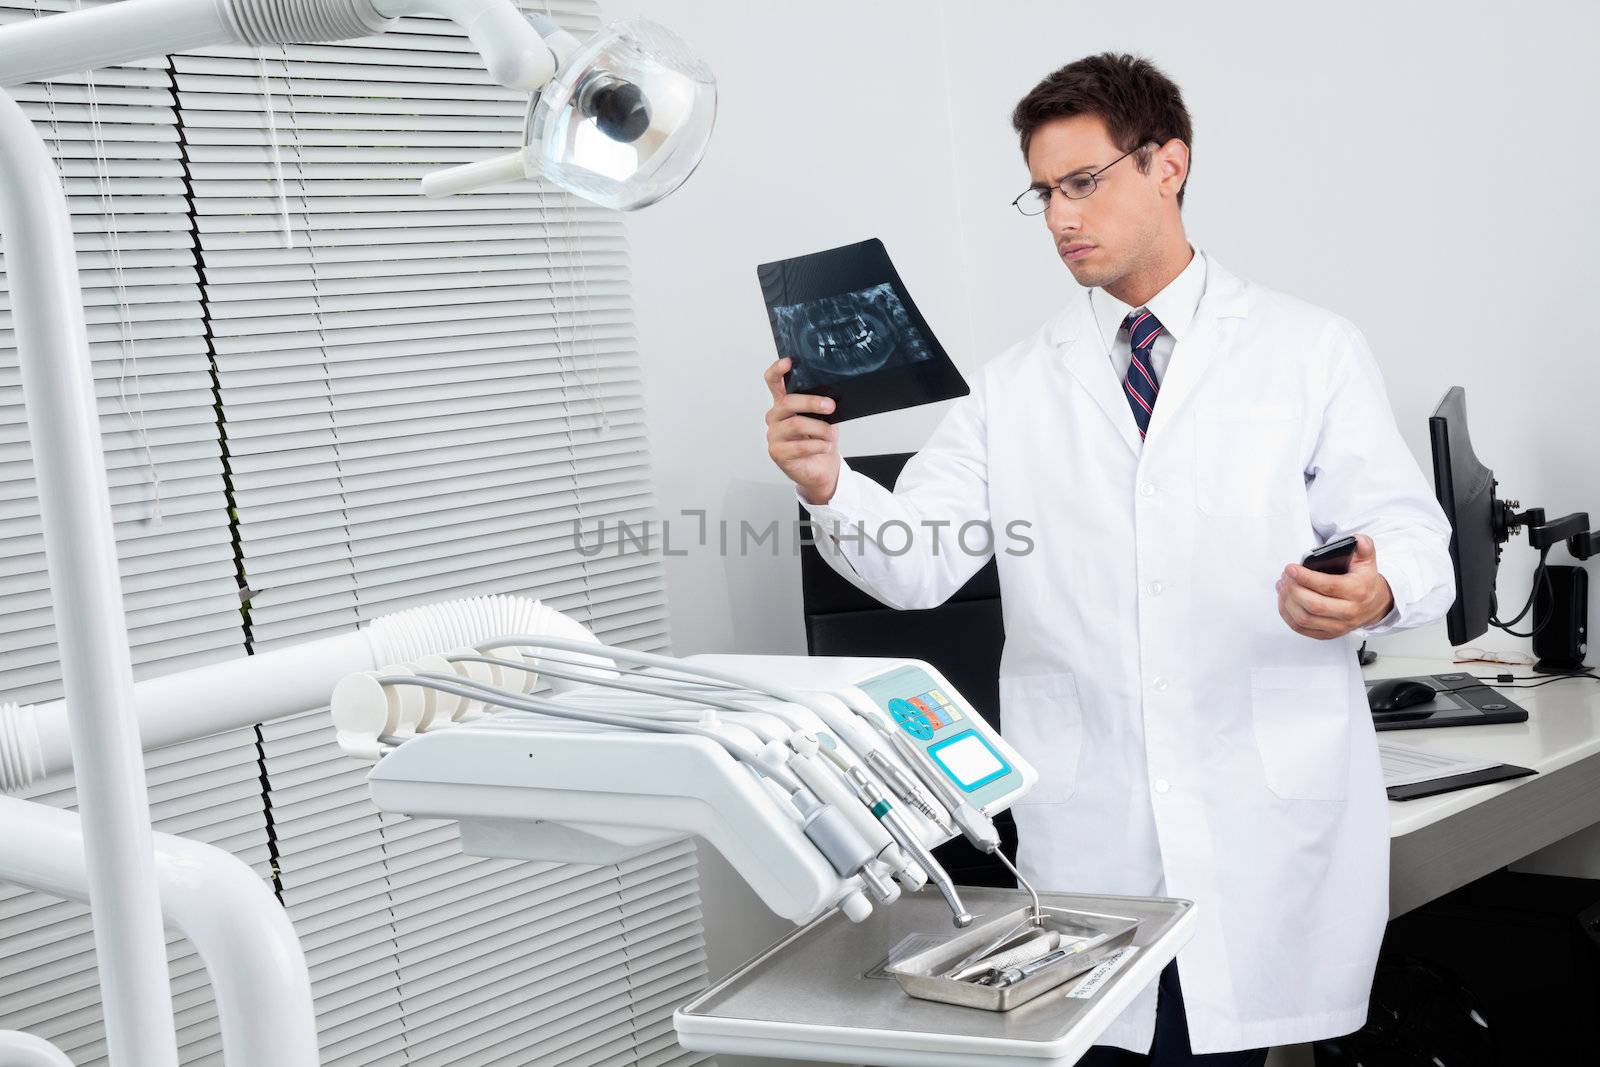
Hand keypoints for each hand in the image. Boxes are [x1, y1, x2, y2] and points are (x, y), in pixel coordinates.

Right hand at [764, 356, 839, 504]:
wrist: (823, 468)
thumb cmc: (821, 439)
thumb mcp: (824, 417)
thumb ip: (821, 404)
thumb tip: (832, 395)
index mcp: (784, 404)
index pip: (773, 382)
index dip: (778, 370)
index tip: (788, 362)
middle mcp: (775, 417)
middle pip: (788, 402)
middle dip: (811, 402)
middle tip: (830, 406)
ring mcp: (774, 435)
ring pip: (796, 424)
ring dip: (820, 430)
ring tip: (830, 436)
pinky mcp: (777, 453)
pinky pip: (799, 446)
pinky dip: (818, 446)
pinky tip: (825, 447)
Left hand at [1275, 533, 1394, 639]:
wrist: (1374, 605)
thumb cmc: (1364, 582)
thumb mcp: (1367, 561)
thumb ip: (1364, 547)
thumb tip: (1357, 539)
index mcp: (1357, 591)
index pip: (1328, 586)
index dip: (1306, 577)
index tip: (1290, 569)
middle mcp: (1348, 611)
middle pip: (1313, 605)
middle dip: (1293, 589)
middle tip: (1285, 577)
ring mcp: (1338, 625)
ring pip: (1304, 619)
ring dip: (1287, 602)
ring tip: (1283, 586)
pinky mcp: (1328, 634)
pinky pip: (1301, 629)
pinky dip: (1287, 615)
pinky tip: (1284, 600)